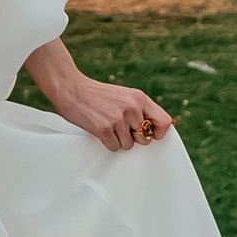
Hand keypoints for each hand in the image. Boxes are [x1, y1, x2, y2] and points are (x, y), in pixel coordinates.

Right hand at [43, 69, 173, 151]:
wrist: (72, 89)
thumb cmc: (97, 94)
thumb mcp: (124, 95)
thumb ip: (139, 109)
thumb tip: (152, 129)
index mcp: (139, 98)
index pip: (164, 122)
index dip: (158, 133)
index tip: (149, 134)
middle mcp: (132, 108)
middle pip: (145, 138)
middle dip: (134, 138)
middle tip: (121, 128)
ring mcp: (118, 119)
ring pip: (128, 145)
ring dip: (118, 140)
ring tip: (108, 126)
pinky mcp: (104, 129)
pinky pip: (114, 147)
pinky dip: (107, 143)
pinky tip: (100, 130)